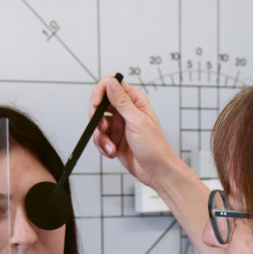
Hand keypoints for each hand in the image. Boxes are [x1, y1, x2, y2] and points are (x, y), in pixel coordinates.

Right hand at [90, 75, 182, 189]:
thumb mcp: (137, 121)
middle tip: (102, 128)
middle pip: (100, 104)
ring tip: (111, 146)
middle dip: (96, 118)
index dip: (100, 92)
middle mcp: (125, 111)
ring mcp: (119, 125)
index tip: (96, 105)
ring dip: (101, 137)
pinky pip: (100, 138)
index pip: (111, 85)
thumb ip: (122, 101)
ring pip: (98, 123)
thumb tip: (111, 82)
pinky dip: (103, 146)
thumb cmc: (154, 146)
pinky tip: (113, 152)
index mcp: (134, 101)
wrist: (156, 171)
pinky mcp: (114, 138)